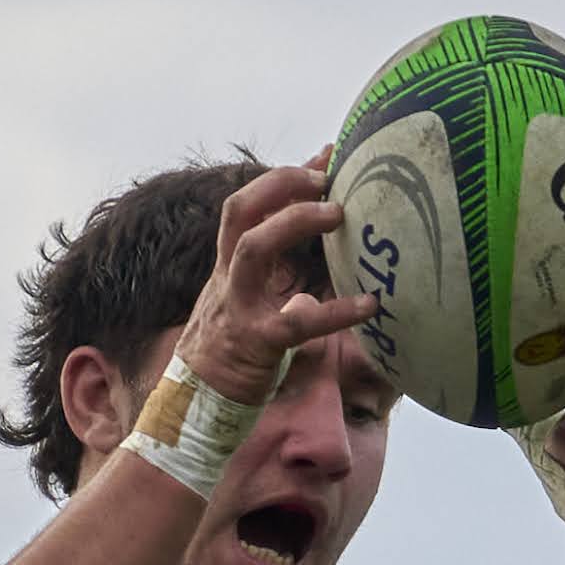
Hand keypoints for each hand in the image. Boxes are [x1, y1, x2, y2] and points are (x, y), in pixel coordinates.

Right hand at [178, 152, 381, 399]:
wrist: (194, 406)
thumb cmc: (229, 354)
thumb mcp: (243, 304)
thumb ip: (272, 278)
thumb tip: (310, 263)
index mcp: (227, 269)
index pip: (244, 208)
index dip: (281, 179)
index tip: (323, 158)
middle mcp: (228, 280)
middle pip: (239, 212)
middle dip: (280, 186)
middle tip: (326, 179)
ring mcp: (239, 309)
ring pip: (253, 249)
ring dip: (294, 222)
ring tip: (337, 214)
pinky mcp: (259, 344)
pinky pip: (298, 323)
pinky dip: (336, 312)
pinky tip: (370, 304)